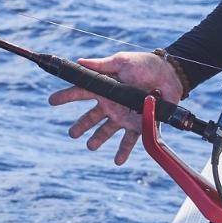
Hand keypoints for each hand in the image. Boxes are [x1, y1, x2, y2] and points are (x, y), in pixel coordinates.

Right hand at [46, 50, 184, 165]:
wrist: (170, 74)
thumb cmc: (144, 64)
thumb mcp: (122, 61)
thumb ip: (101, 65)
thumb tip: (79, 61)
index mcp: (105, 89)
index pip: (81, 93)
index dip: (65, 97)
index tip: (52, 101)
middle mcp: (111, 105)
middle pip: (90, 117)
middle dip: (80, 126)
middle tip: (72, 133)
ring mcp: (124, 116)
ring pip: (106, 131)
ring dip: (97, 139)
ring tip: (90, 146)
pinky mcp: (139, 125)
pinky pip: (129, 140)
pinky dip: (123, 151)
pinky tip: (117, 161)